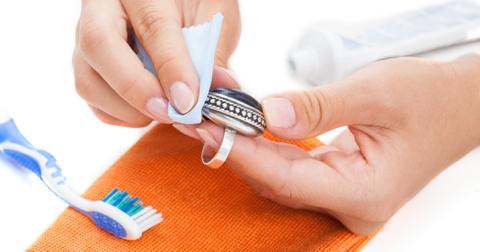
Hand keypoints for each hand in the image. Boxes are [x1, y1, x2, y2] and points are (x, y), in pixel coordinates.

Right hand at [74, 0, 240, 126]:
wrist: (171, 3)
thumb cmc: (192, 3)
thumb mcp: (213, 12)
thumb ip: (214, 49)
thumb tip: (217, 88)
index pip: (153, 26)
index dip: (171, 67)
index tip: (188, 100)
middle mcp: (104, 6)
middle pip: (98, 44)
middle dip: (135, 89)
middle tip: (170, 113)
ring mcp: (85, 34)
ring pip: (87, 78)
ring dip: (127, 108)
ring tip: (165, 112)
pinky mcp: (85, 61)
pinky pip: (92, 96)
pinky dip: (120, 114)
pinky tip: (148, 110)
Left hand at [193, 56, 479, 233]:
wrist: (458, 106)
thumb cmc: (430, 99)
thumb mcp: (374, 93)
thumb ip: (317, 106)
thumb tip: (266, 115)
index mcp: (365, 193)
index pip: (286, 179)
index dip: (242, 154)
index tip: (209, 128)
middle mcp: (351, 203)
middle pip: (278, 182)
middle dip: (236, 149)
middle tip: (202, 119)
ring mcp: (343, 195)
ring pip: (281, 177)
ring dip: (248, 148)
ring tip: (216, 121)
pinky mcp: (338, 180)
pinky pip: (293, 168)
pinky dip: (267, 148)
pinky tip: (246, 129)